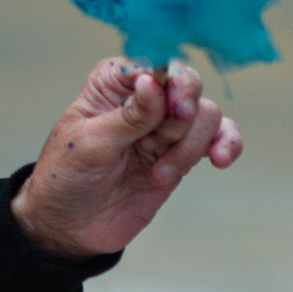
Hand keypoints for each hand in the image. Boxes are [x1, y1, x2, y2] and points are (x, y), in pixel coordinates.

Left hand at [11, 59, 242, 260]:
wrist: (70, 227)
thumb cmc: (65, 176)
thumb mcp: (90, 144)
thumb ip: (127, 116)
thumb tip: (153, 81)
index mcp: (114, 82)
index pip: (156, 64)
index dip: (174, 82)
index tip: (176, 108)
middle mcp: (144, 98)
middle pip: (188, 86)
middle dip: (181, 116)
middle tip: (156, 144)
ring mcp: (165, 127)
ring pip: (206, 114)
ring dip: (189, 147)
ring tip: (158, 175)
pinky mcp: (181, 154)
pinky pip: (218, 138)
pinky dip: (227, 144)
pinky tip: (219, 160)